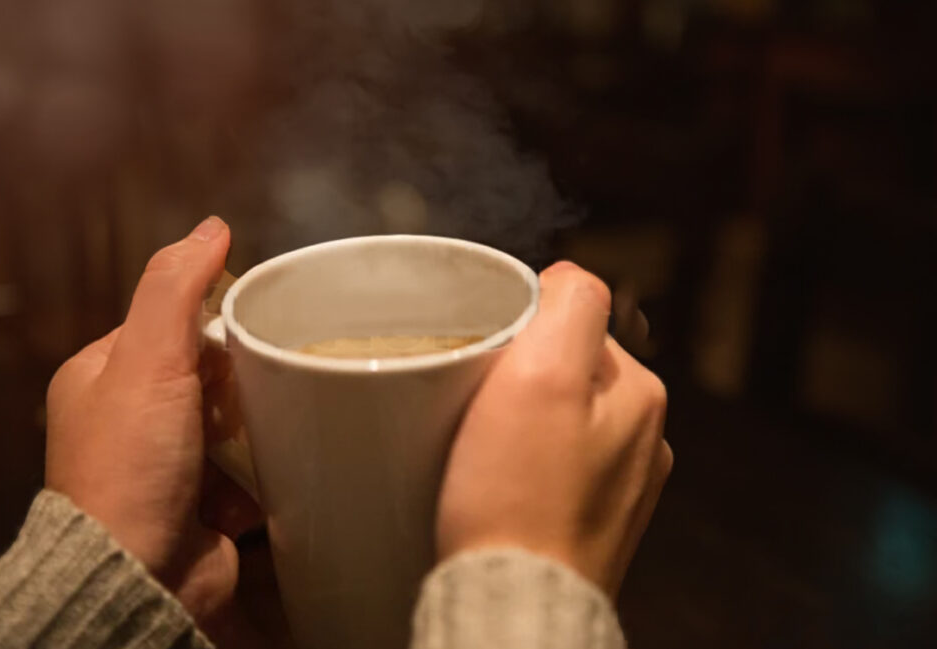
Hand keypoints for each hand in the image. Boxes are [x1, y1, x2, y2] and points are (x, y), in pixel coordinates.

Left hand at [45, 217, 264, 638]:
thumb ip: (174, 288)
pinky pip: (250, 468)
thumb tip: (212, 226)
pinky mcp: (207, 504)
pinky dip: (268, 463)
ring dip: (260, 420)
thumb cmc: (131, 463)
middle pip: (206, 374)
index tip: (249, 321)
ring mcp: (170, 466)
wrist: (141, 572)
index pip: (166, 325)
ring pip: (233, 420)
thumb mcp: (146, 358)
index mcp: (102, 378)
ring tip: (288, 412)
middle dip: (242, 375)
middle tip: (274, 372)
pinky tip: (288, 455)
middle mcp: (132, 422)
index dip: (209, 319)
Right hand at [436, 261, 671, 598]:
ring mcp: (619, 486)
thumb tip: (568, 275)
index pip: (575, 320)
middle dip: (518, 375)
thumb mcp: (542, 373)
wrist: (513, 604)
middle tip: (474, 406)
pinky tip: (497, 488)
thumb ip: (570, 303)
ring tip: (480, 451)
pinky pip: (551, 469)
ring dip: (519, 423)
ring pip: (557, 420)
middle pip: (565, 369)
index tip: (486, 364)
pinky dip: (523, 467)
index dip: (520, 330)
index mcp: (639, 393)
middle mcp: (643, 439)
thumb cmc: (518, 499)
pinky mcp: (589, 523)